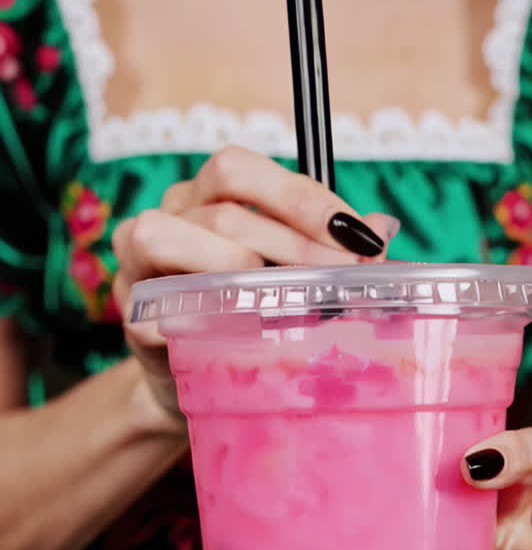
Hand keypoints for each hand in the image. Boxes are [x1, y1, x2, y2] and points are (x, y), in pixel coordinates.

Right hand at [111, 144, 397, 417]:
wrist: (202, 380)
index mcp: (205, 195)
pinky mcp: (131, 317)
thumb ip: (330, 252)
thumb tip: (383, 232)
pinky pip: (150, 309)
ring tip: (277, 302)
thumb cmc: (253, 316)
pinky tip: (235, 337)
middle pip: (219, 211)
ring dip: (231, 269)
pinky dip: (194, 322)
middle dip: (291, 246)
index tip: (356, 238)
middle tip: (341, 283)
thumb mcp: (293, 277)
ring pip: (165, 236)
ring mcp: (137, 264)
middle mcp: (168, 216)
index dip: (300, 199)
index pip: (238, 170)